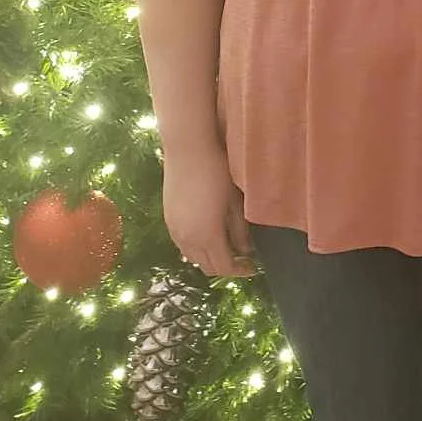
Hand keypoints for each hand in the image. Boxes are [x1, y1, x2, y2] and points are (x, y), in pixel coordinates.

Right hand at [162, 143, 258, 278]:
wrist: (187, 149)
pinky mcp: (168, 219)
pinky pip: (183, 246)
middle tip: (242, 259)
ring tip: (225, 247)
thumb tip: (246, 250)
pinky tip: (207, 235)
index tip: (254, 266)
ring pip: (193, 258)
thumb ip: (240, 230)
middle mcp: (188, 239)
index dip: (240, 271)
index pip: (225, 268)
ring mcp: (175, 230)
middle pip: (207, 267)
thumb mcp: (234, 202)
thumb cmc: (216, 171)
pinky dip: (196, 249)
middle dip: (226, 267)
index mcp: (208, 236)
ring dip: (210, 259)